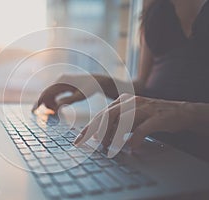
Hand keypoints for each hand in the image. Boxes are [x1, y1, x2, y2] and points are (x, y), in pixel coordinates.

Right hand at [32, 74, 111, 112]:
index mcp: (62, 81)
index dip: (39, 102)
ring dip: (50, 104)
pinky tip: (56, 109)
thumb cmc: (90, 89)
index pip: (47, 92)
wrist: (97, 81)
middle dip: (44, 105)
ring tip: (55, 114)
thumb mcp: (80, 96)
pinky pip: (55, 93)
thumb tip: (55, 108)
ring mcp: (61, 81)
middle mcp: (60, 80)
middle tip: (44, 117)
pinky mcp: (63, 84)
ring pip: (50, 94)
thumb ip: (67, 101)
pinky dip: (54, 101)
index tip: (33, 111)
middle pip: (47, 93)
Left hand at [73, 94, 190, 156]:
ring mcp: (144, 108)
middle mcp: (131, 101)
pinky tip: (131, 147)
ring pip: (122, 120)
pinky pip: (142, 128)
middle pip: (108, 115)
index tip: (79, 139)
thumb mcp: (131, 117)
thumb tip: (98, 136)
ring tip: (108, 147)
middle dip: (95, 130)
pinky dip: (134, 138)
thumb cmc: (151, 116)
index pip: (101, 114)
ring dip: (113, 135)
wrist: (180, 112)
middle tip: (87, 143)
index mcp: (123, 100)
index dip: (89, 127)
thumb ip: (116, 124)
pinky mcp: (157, 117)